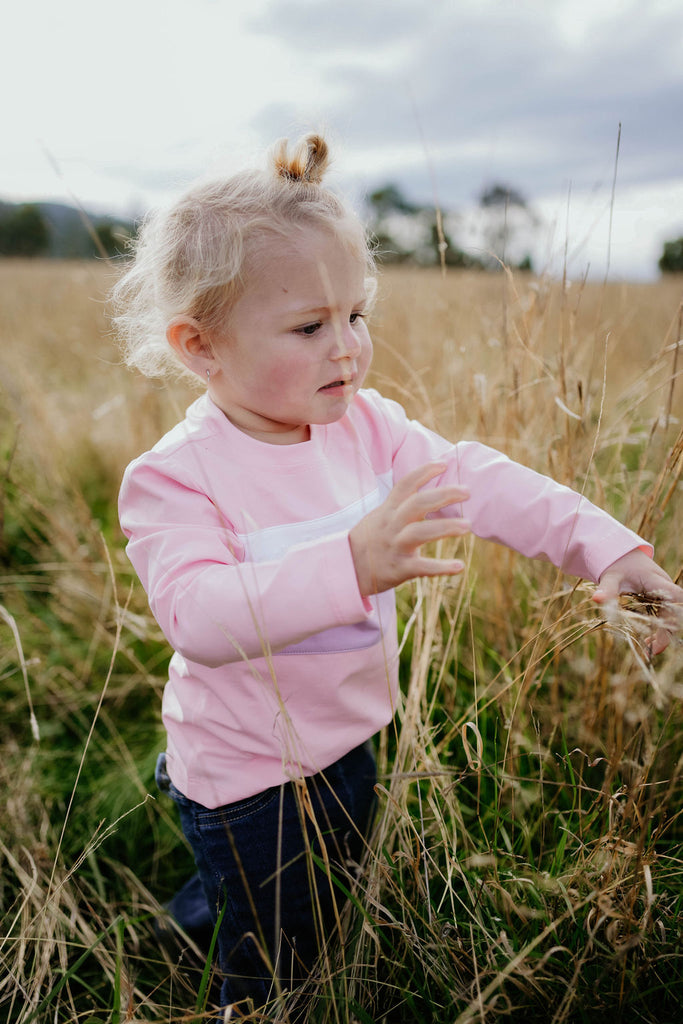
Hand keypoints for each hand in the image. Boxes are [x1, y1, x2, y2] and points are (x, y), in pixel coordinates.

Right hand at [349, 462, 470, 597]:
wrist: (347, 568)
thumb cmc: (371, 540)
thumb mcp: (380, 516)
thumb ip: (401, 504)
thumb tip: (427, 489)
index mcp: (388, 510)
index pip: (405, 485)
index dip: (423, 472)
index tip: (444, 464)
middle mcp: (391, 525)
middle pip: (417, 504)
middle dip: (443, 495)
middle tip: (467, 491)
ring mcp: (395, 546)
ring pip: (420, 533)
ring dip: (445, 527)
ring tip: (468, 525)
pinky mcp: (398, 569)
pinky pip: (421, 567)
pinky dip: (440, 568)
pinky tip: (459, 567)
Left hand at [593, 548, 682, 655]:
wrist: (622, 555)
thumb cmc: (618, 565)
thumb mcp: (611, 576)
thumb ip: (606, 588)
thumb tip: (596, 599)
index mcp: (656, 580)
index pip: (675, 596)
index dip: (674, 613)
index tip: (662, 631)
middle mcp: (665, 587)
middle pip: (675, 611)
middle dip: (667, 630)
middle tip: (652, 649)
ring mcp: (665, 594)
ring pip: (672, 615)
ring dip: (664, 632)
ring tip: (649, 647)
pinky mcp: (661, 600)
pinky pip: (666, 616)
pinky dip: (660, 628)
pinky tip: (649, 640)